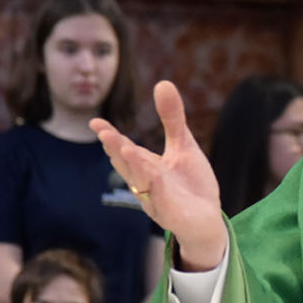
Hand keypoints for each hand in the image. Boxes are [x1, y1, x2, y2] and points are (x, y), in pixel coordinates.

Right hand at [92, 82, 226, 270]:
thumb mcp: (183, 146)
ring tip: (124, 147)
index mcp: (145, 166)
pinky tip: (155, 176)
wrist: (207, 220)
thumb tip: (162, 83)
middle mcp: (145, 182)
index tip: (95, 122)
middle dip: (115, 148)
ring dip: (133, 165)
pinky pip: (161, 200)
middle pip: (127, 163)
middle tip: (103, 132)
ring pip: (140, 181)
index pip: (124, 148)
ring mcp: (156, 199)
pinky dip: (156, 188)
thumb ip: (172, 118)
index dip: (110, 136)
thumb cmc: (190, 184)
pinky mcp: (171, 214)